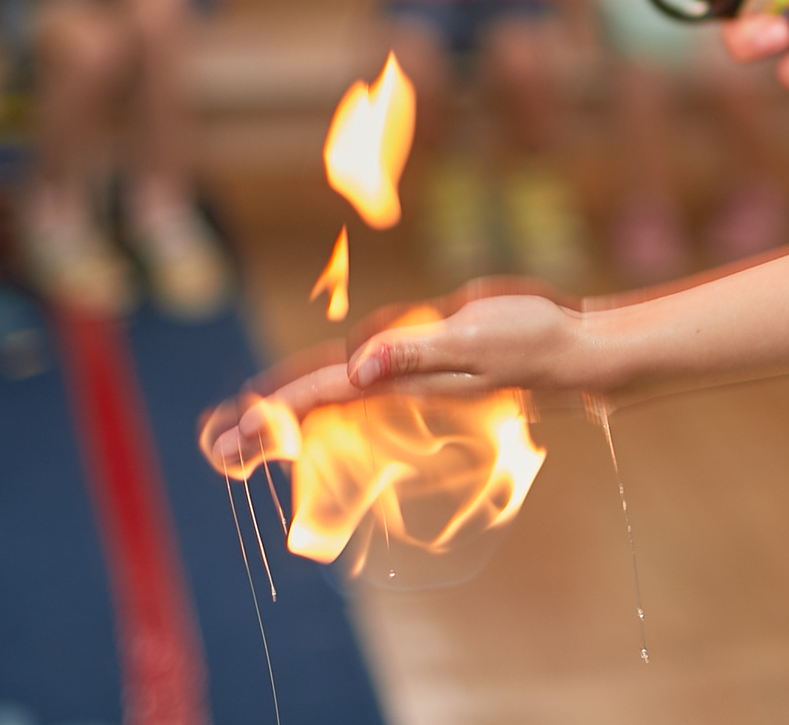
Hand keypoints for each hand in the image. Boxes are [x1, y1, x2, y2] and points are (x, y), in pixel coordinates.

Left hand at [205, 283, 588, 471]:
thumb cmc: (531, 339)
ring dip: (286, 416)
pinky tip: (312, 408)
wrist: (577, 352)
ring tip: (239, 434)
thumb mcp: (475, 338)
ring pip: (333, 397)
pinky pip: (360, 386)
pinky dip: (324, 398)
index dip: (274, 410)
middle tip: (212, 449)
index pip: (322, 394)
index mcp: (400, 378)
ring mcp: (407, 378)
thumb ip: (416, 353)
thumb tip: (359, 369)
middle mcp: (396, 383)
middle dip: (265, 426)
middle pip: (317, 405)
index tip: (230, 436)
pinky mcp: (421, 368)